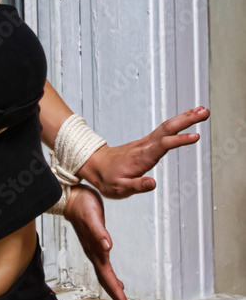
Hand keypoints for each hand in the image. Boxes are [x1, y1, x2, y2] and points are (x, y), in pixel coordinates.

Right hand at [64, 184, 134, 299]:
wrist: (70, 198)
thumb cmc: (82, 205)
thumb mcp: (92, 216)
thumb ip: (99, 232)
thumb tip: (108, 247)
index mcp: (95, 251)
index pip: (108, 278)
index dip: (117, 294)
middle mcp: (94, 254)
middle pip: (107, 282)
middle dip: (118, 298)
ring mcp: (94, 251)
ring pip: (106, 276)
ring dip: (115, 290)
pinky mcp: (95, 245)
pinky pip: (105, 267)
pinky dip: (112, 278)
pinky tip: (117, 281)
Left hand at [77, 106, 209, 197]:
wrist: (96, 165)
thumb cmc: (108, 179)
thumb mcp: (120, 188)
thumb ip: (137, 186)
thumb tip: (153, 183)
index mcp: (141, 157)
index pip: (163, 146)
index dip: (179, 140)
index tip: (195, 136)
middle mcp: (145, 146)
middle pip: (167, 129)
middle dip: (186, 120)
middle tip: (204, 112)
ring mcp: (146, 142)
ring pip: (167, 126)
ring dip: (185, 118)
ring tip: (202, 110)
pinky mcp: (147, 142)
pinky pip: (164, 129)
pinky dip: (177, 122)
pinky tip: (187, 118)